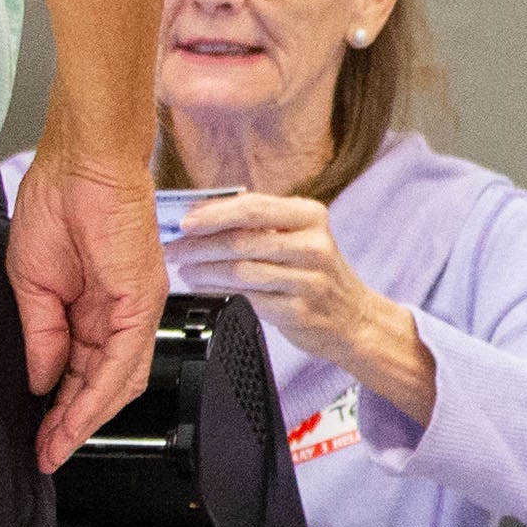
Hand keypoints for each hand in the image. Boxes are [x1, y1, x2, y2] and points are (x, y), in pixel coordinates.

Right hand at [12, 150, 164, 471]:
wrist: (82, 163)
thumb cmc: (57, 203)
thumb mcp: (31, 282)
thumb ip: (41, 335)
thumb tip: (42, 379)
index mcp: (92, 307)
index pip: (80, 371)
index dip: (60, 408)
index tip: (41, 438)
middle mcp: (118, 313)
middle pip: (101, 384)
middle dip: (73, 422)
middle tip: (48, 452)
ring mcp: (134, 309)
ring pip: (117, 380)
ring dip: (85, 417)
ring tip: (57, 444)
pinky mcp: (140, 301)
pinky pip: (122, 359)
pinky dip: (99, 391)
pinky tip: (75, 414)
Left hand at [164, 190, 439, 422]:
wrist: (353, 319)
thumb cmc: (315, 274)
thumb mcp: (299, 237)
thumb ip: (258, 223)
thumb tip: (198, 215)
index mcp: (311, 217)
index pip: (253, 207)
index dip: (213, 213)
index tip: (184, 220)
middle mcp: (314, 245)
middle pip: (242, 239)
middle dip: (199, 244)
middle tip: (173, 248)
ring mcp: (309, 279)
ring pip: (241, 269)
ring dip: (203, 269)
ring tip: (184, 269)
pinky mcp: (299, 311)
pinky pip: (247, 298)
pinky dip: (217, 291)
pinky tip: (203, 288)